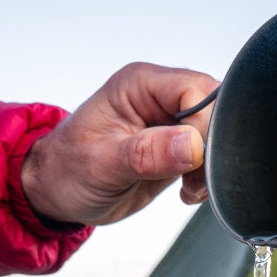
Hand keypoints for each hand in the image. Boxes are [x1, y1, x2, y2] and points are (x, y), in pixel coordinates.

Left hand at [20, 63, 219, 225]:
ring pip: (217, 133)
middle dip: (212, 148)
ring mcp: (170, 121)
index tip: (193, 159)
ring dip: (211, 166)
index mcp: (139, 85)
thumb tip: (192, 145)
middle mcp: (158, 97)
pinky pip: (210, 154)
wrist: (58, 191)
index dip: (204, 124)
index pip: (194, 89)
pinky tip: (187, 190)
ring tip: (188, 188)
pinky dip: (207, 176)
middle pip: (214, 109)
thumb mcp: (101, 165)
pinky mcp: (178, 146)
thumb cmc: (67, 170)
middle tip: (193, 179)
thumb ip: (146, 153)